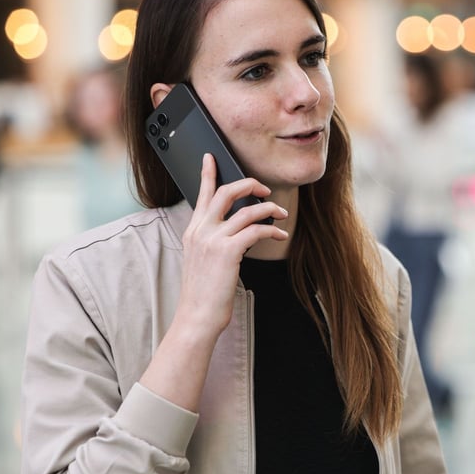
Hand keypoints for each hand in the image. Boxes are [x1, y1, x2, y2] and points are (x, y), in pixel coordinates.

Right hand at [173, 154, 289, 339]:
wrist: (197, 316)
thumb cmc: (204, 292)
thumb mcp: (202, 260)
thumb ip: (213, 241)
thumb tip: (236, 230)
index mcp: (193, 231)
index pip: (201, 195)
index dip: (208, 173)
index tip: (211, 157)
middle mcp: (201, 231)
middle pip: (226, 192)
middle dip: (249, 184)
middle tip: (265, 190)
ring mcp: (213, 240)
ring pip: (247, 210)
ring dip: (269, 209)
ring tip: (281, 215)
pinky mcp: (228, 251)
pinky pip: (256, 229)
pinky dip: (272, 229)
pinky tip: (280, 234)